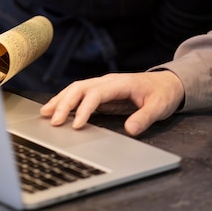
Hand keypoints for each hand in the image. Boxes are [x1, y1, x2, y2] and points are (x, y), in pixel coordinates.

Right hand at [40, 71, 184, 136]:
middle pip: (80, 88)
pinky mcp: (101, 92)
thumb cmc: (161, 94)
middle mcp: (107, 81)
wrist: (166, 83)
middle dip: (64, 103)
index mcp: (120, 83)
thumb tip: (130, 130)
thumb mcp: (159, 107)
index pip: (96, 93)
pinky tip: (56, 110)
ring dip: (60, 100)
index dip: (84, 108)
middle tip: (53, 121)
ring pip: (76, 88)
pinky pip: (80, 94)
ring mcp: (102, 85)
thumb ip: (145, 118)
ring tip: (45, 113)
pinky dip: (66, 100)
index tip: (76, 125)